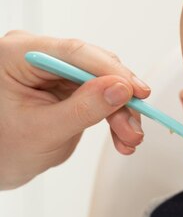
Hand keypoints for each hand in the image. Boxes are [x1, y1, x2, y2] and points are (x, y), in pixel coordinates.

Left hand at [0, 30, 150, 189]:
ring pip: (105, 81)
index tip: (135, 91)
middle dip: (120, 98)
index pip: (73, 53)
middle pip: (94, 66)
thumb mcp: (44, 132)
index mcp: (17, 55)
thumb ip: (83, 109)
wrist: (0, 164)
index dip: (110, 71)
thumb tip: (120, 89)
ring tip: (129, 139)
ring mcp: (56, 70)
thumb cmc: (4, 148)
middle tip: (133, 126)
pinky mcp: (70, 84)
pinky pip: (103, 93)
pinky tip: (122, 136)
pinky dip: (116, 115)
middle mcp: (39, 55)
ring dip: (122, 111)